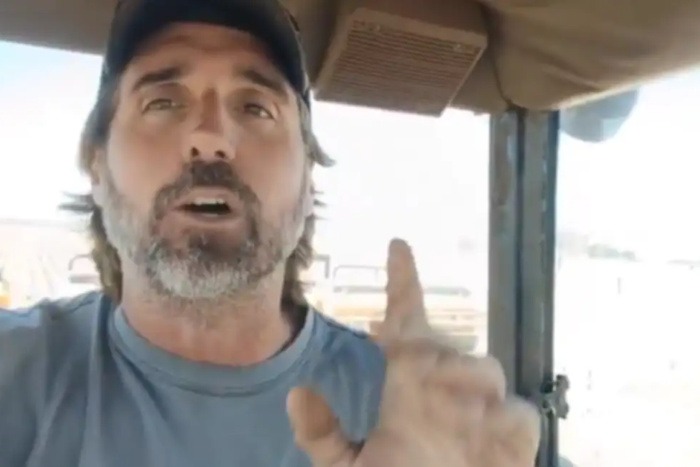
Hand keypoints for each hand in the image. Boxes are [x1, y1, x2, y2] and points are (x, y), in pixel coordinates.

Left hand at [287, 239, 540, 466]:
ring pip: (487, 369)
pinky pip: (519, 413)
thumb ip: (321, 435)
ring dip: (466, 381)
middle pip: (445, 345)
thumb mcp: (345, 465)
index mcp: (405, 384)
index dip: (404, 281)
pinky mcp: (512, 436)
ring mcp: (480, 410)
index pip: (407, 321)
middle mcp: (443, 388)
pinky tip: (481, 430)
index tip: (397, 245)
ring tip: (445, 407)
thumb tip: (299, 392)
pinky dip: (504, 419)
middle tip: (418, 379)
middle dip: (435, 356)